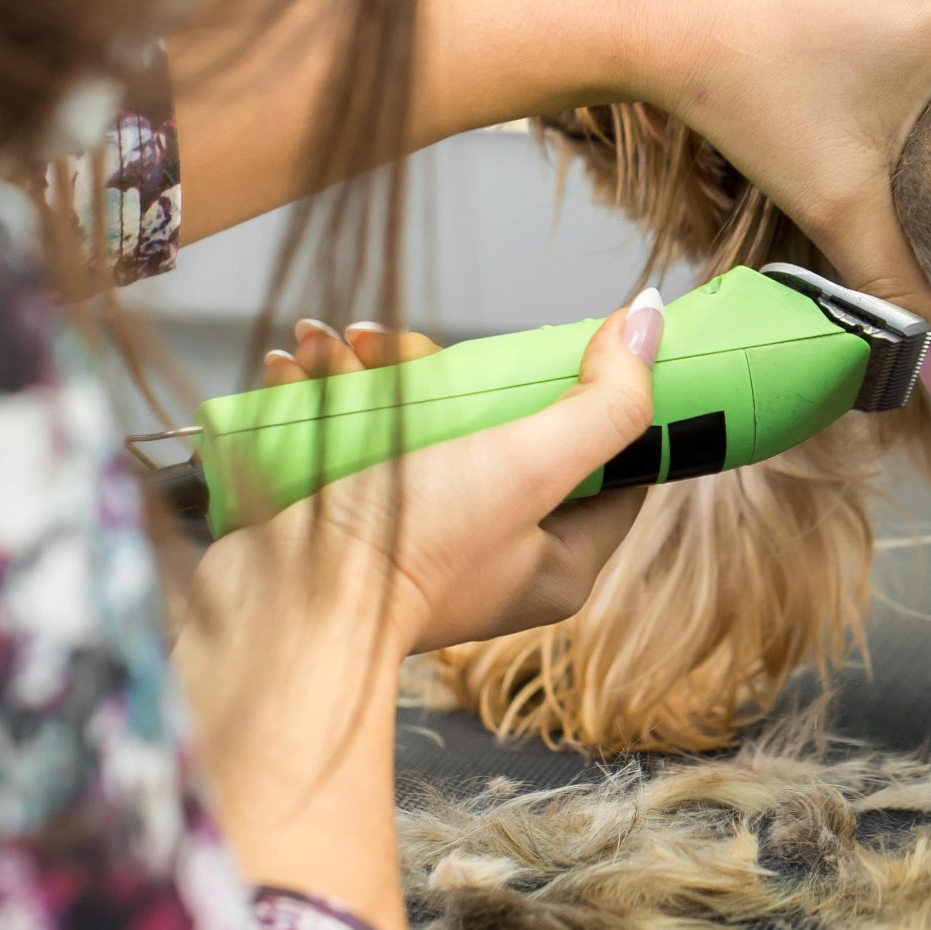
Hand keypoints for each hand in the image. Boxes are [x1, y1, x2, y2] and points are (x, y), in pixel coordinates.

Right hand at [174, 301, 659, 929]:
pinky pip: (358, 438)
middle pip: (507, 426)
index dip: (600, 397)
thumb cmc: (410, 549)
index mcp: (558, 559)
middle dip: (451, 369)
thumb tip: (650, 319)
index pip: (613, 466)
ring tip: (331, 347)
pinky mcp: (355, 520)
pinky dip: (329, 395)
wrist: (280, 610)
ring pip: (422, 422)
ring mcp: (421, 537)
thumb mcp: (530, 464)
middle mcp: (497, 552)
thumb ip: (605, 402)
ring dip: (372, 370)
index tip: (572, 341)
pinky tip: (298, 368)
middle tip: (400, 346)